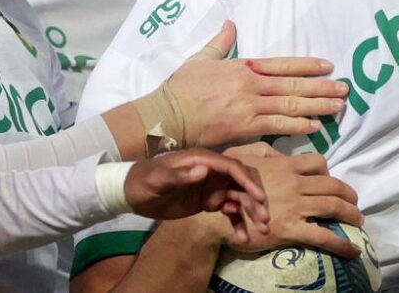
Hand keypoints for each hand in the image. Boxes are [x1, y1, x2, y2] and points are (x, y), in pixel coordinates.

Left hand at [124, 148, 269, 243]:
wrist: (133, 193)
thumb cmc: (144, 181)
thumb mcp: (158, 178)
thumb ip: (180, 175)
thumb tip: (204, 169)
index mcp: (202, 160)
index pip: (232, 168)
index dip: (248, 182)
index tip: (260, 199)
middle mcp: (212, 171)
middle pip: (242, 182)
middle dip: (256, 199)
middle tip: (265, 219)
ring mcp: (212, 186)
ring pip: (240, 197)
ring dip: (252, 212)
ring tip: (262, 231)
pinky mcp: (209, 201)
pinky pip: (229, 211)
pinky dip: (238, 222)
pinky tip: (242, 237)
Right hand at [162, 21, 347, 146]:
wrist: (168, 115)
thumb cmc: (181, 89)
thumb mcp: (200, 59)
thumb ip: (219, 43)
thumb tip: (230, 24)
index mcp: (242, 67)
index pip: (282, 65)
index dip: (306, 66)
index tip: (327, 66)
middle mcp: (250, 85)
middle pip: (293, 85)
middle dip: (321, 87)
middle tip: (344, 89)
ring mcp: (249, 107)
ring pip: (291, 105)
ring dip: (317, 106)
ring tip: (338, 107)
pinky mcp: (245, 128)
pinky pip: (278, 126)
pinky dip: (298, 125)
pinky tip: (315, 126)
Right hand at [220, 143, 361, 257]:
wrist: (214, 213)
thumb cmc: (225, 184)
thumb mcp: (242, 157)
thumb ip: (264, 153)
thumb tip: (281, 154)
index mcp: (284, 165)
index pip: (318, 162)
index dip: (329, 172)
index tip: (331, 182)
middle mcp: (294, 183)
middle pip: (333, 185)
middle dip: (349, 195)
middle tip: (354, 204)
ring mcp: (294, 206)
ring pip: (334, 206)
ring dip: (351, 214)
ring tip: (357, 221)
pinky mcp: (291, 229)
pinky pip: (324, 236)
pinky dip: (342, 244)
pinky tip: (353, 250)